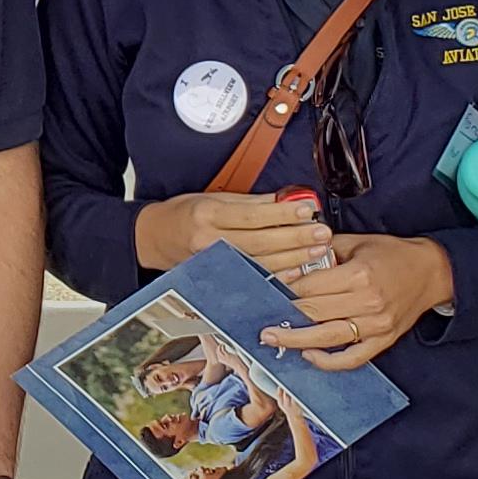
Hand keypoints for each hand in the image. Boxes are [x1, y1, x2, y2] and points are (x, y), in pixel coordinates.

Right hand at [132, 190, 329, 276]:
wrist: (155, 239)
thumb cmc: (184, 214)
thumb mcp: (213, 197)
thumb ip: (250, 202)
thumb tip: (286, 201)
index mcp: (208, 215)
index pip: (253, 216)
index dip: (282, 215)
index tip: (308, 211)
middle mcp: (209, 242)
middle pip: (261, 243)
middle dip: (296, 238)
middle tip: (322, 233)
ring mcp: (213, 265)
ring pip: (260, 264)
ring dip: (293, 258)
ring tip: (317, 250)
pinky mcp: (218, 280)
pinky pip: (252, 281)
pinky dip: (277, 277)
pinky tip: (297, 270)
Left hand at [255, 234, 454, 368]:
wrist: (431, 272)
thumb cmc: (392, 254)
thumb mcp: (358, 242)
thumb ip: (326, 251)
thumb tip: (293, 263)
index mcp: (359, 274)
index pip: (311, 287)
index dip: (285, 290)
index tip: (266, 292)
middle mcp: (368, 302)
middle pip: (314, 314)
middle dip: (284, 318)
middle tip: (261, 321)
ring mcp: (376, 325)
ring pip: (328, 338)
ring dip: (296, 341)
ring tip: (273, 340)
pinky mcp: (383, 340)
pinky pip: (352, 358)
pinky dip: (329, 362)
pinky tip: (309, 356)